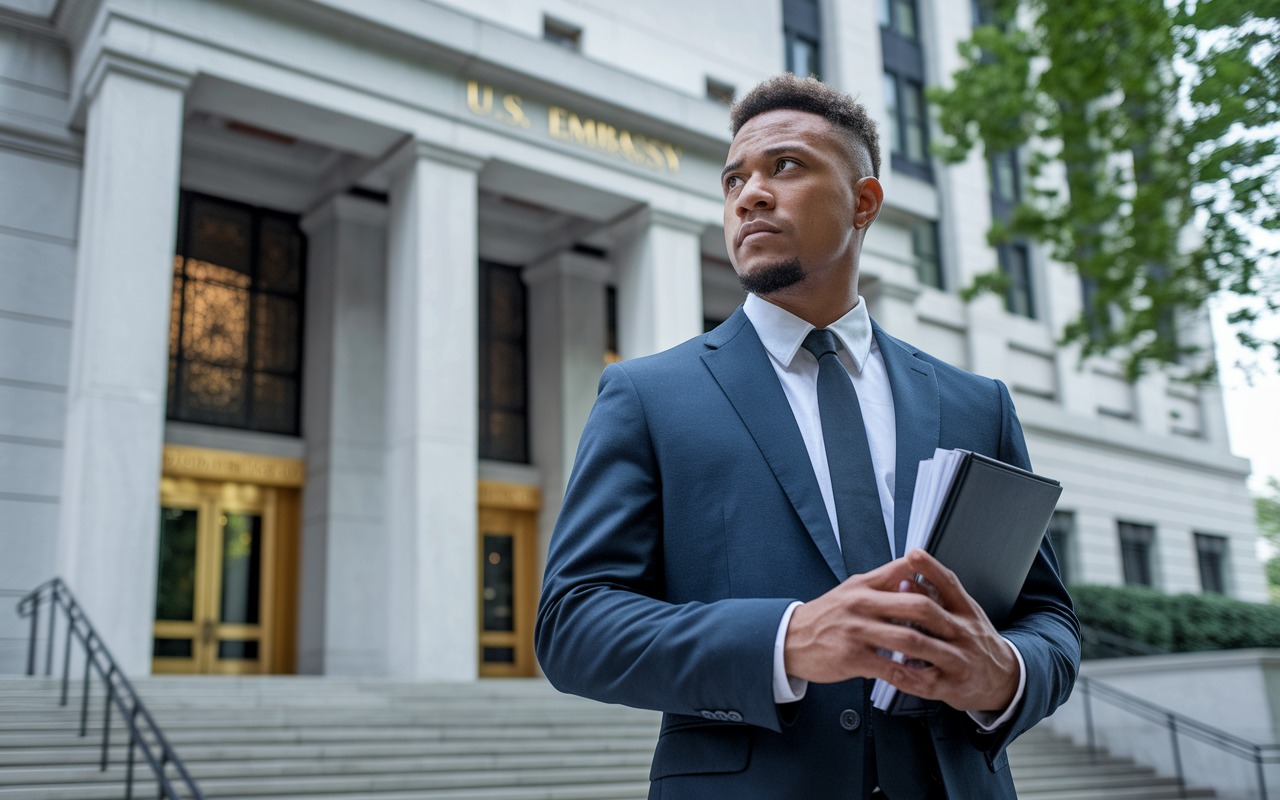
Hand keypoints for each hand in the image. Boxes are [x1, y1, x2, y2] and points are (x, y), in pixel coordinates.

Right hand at [783, 549, 1019, 713]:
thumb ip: (881, 582)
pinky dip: (911, 674)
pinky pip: (891, 667)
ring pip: (906, 638)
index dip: (932, 580)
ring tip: (946, 656)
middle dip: (941, 619)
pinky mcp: (853, 657)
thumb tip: (912, 572)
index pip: (905, 571)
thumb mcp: (851, 590)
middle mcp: (862, 604)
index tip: (947, 594)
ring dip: (931, 650)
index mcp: (863, 585)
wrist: (789, 639)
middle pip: (914, 604)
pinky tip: (922, 677)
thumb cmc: (824, 616)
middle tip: (957, 630)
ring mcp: (857, 631)